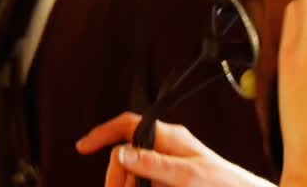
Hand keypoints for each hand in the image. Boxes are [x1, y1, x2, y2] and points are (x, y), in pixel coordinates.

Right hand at [77, 112, 274, 186]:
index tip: (82, 147)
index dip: (103, 132)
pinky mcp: (168, 183)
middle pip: (125, 155)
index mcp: (169, 137)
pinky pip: (144, 184)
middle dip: (116, 176)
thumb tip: (121, 152)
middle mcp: (165, 148)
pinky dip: (137, 186)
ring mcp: (166, 167)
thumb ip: (154, 163)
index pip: (128, 124)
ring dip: (127, 185)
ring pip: (133, 174)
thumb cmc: (224, 184)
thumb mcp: (188, 175)